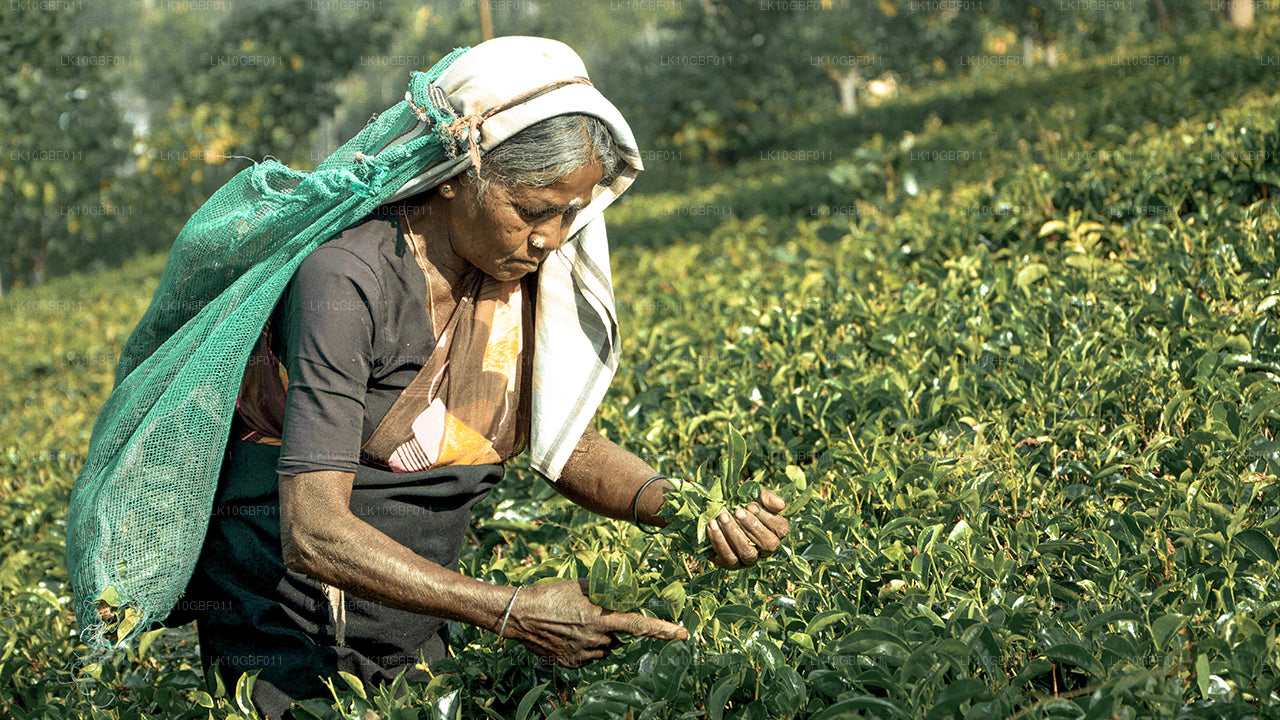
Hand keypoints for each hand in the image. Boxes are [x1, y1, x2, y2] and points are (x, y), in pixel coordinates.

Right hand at [503, 579, 687, 667]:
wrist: (520, 615)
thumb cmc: (550, 595)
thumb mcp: (580, 586)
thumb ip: (605, 591)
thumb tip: (623, 591)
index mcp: (601, 618)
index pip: (639, 625)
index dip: (662, 630)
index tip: (682, 634)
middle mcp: (596, 639)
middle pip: (619, 638)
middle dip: (613, 629)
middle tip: (593, 615)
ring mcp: (583, 654)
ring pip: (605, 648)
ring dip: (599, 638)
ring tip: (575, 623)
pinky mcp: (572, 663)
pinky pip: (589, 656)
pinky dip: (585, 647)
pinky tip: (568, 634)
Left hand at [707, 487, 789, 568]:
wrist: (718, 509)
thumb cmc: (742, 502)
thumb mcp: (756, 495)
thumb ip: (768, 497)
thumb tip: (781, 505)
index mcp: (776, 532)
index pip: (781, 530)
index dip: (767, 518)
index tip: (750, 505)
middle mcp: (765, 550)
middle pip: (768, 545)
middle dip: (752, 526)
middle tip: (737, 511)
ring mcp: (749, 559)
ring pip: (748, 554)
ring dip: (734, 534)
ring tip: (723, 516)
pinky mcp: (731, 564)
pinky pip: (728, 558)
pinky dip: (719, 541)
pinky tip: (712, 526)